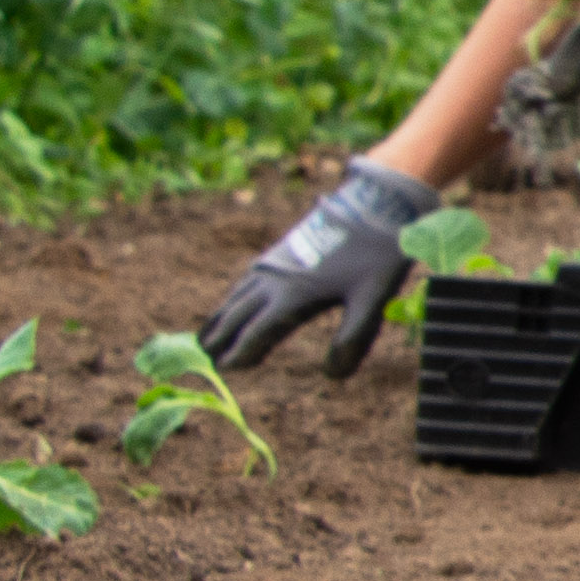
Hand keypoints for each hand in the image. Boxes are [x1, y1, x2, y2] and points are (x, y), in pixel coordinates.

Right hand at [203, 160, 439, 379]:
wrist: (375, 203)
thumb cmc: (377, 253)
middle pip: (238, 315)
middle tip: (202, 361)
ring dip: (220, 319)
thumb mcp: (372, 298)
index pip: (259, 332)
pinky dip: (232, 298)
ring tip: (204, 340)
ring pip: (237, 296)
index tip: (224, 370)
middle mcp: (275, 279)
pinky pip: (245, 281)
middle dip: (221, 339)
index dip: (241, 352)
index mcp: (294, 294)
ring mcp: (273, 263)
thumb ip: (353, 338)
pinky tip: (231, 304)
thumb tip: (332, 376)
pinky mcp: (279, 251)